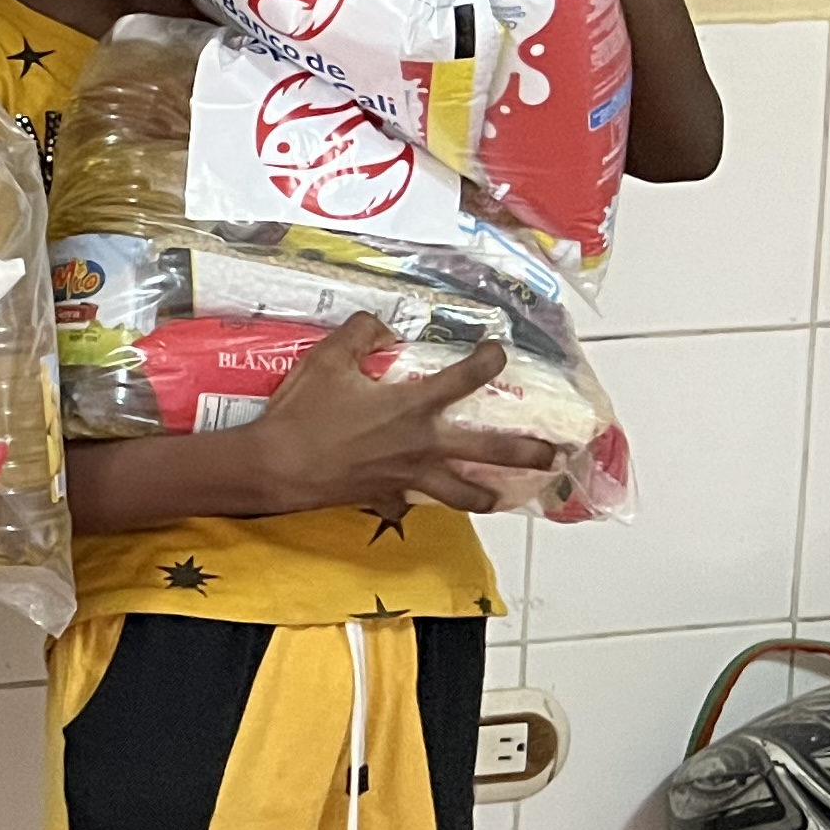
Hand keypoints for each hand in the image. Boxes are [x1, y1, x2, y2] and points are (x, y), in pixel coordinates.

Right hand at [239, 319, 565, 518]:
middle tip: (554, 454)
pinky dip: (421, 501)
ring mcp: (407, 477)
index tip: (499, 352)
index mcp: (413, 406)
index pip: (467, 379)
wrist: (275, 468)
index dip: (489, 361)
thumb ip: (360, 334)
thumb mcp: (327, 359)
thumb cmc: (303, 414)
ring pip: (462, 493)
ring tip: (506, 495)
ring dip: (488, 494)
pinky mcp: (386, 498)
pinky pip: (412, 502)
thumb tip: (381, 326)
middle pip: (490, 450)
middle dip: (527, 452)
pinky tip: (423, 501)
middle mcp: (422, 444)